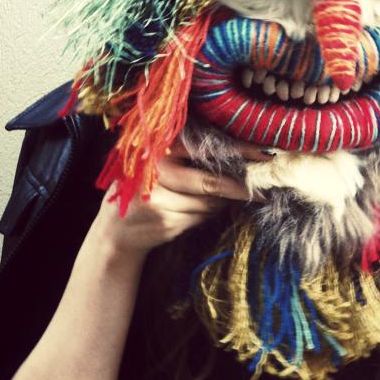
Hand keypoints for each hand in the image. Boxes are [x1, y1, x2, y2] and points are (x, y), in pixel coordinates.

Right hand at [92, 136, 270, 255]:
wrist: (114, 233)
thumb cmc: (144, 191)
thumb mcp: (157, 166)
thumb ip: (187, 158)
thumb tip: (239, 160)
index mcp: (157, 149)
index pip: (205, 147)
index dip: (237, 151)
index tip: (264, 153)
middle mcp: (157, 171)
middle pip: (211, 181)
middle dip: (239, 187)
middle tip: (261, 189)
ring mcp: (160, 198)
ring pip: (209, 202)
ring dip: (219, 203)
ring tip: (211, 200)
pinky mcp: (167, 221)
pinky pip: (201, 216)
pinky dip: (205, 215)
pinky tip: (190, 212)